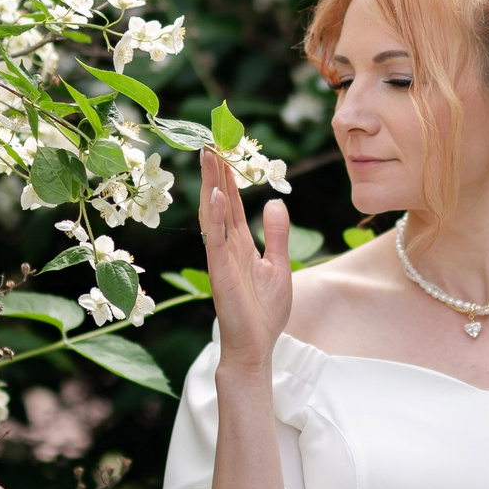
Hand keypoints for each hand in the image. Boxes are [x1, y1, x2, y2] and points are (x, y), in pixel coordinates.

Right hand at [199, 149, 291, 370]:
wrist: (255, 347)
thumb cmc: (264, 312)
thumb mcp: (279, 266)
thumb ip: (276, 235)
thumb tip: (274, 202)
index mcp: (241, 245)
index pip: (232, 205)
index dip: (229, 178)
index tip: (224, 151)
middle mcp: (227, 247)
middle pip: (220, 202)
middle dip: (216, 173)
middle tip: (210, 142)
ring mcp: (222, 259)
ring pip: (213, 215)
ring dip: (211, 186)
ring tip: (209, 157)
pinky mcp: (221, 273)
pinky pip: (216, 241)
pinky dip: (214, 218)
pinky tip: (214, 196)